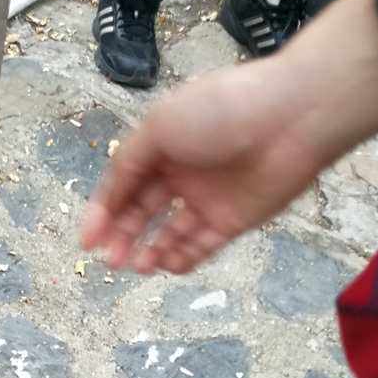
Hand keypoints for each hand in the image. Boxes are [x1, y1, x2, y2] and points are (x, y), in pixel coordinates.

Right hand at [80, 59, 325, 274]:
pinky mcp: (233, 221)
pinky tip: (166, 265)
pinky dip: (182, 258)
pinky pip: (201, 246)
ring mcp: (207, 198)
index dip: (102, 212)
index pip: (123, 184)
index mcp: (160, 144)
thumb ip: (128, 163)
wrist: (290, 119)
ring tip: (138, 265)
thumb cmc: (220, 111)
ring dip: (149, 251)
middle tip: (110, 261)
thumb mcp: (159, 126)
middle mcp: (181, 172)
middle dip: (122, 236)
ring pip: (169, 234)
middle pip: (142, 212)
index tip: (87, 240)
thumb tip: (109, 199)